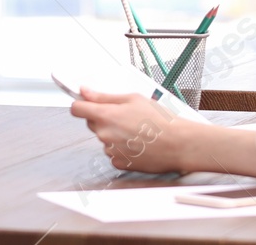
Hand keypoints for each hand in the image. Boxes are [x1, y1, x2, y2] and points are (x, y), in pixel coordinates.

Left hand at [68, 89, 200, 172]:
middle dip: (103, 119)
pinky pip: (113, 153)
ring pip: (104, 139)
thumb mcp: (132, 99)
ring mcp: (111, 151)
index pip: (77, 109)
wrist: (179, 144)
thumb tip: (84, 91)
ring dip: (114, 135)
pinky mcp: (120, 163)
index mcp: (106, 115)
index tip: (86, 104)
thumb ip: (104, 96)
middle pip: (92, 124)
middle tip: (125, 116)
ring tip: (136, 131)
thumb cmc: (160, 120)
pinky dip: (121, 148)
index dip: (81, 105)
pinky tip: (137, 143)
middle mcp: (105, 134)